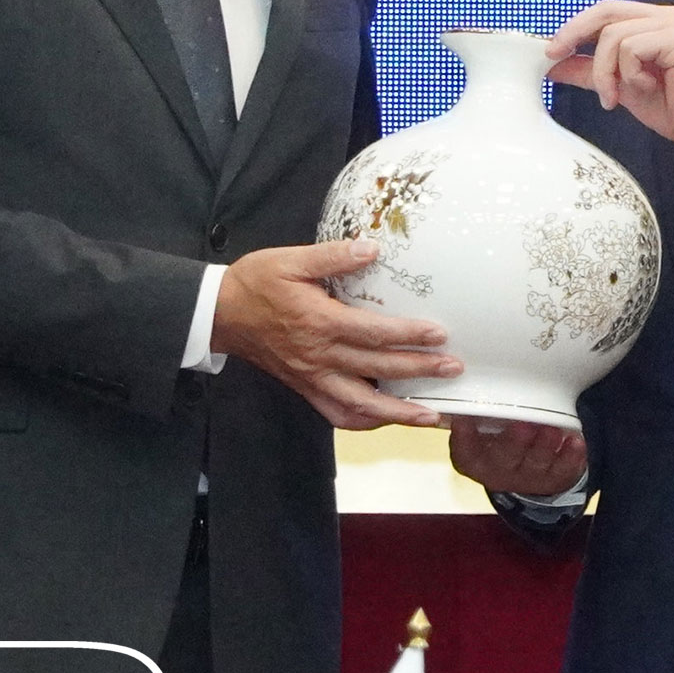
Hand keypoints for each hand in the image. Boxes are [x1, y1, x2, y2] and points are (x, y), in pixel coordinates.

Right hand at [212, 239, 459, 430]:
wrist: (220, 313)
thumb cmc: (256, 283)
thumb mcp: (291, 260)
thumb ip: (333, 256)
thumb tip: (372, 249)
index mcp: (320, 323)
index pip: (374, 334)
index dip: (408, 335)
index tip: (439, 334)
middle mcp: (320, 357)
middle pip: (377, 371)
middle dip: (419, 372)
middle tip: (453, 369)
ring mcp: (313, 378)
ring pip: (362, 406)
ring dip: (399, 413)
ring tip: (431, 415)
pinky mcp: (305, 388)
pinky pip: (337, 415)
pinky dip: (364, 422)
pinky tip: (386, 420)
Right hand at [447, 416, 588, 498]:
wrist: (525, 470)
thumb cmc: (498, 438)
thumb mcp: (482, 427)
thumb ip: (479, 409)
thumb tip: (469, 372)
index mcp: (474, 458)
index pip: (464, 451)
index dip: (463, 438)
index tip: (463, 420)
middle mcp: (497, 470)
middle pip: (504, 458)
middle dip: (514, 441)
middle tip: (523, 424)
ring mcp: (526, 477)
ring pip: (536, 463)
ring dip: (544, 445)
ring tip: (553, 429)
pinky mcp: (552, 479)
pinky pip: (562, 470)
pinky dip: (570, 456)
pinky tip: (575, 442)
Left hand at [544, 0, 673, 150]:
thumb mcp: (622, 88)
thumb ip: (591, 71)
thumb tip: (554, 65)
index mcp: (653, 22)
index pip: (605, 12)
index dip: (574, 27)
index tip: (551, 51)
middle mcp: (665, 16)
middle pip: (604, 10)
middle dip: (573, 33)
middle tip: (554, 57)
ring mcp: (673, 23)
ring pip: (613, 35)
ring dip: (605, 71)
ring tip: (616, 98)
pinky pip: (631, 48)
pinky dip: (629, 74)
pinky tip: (646, 89)